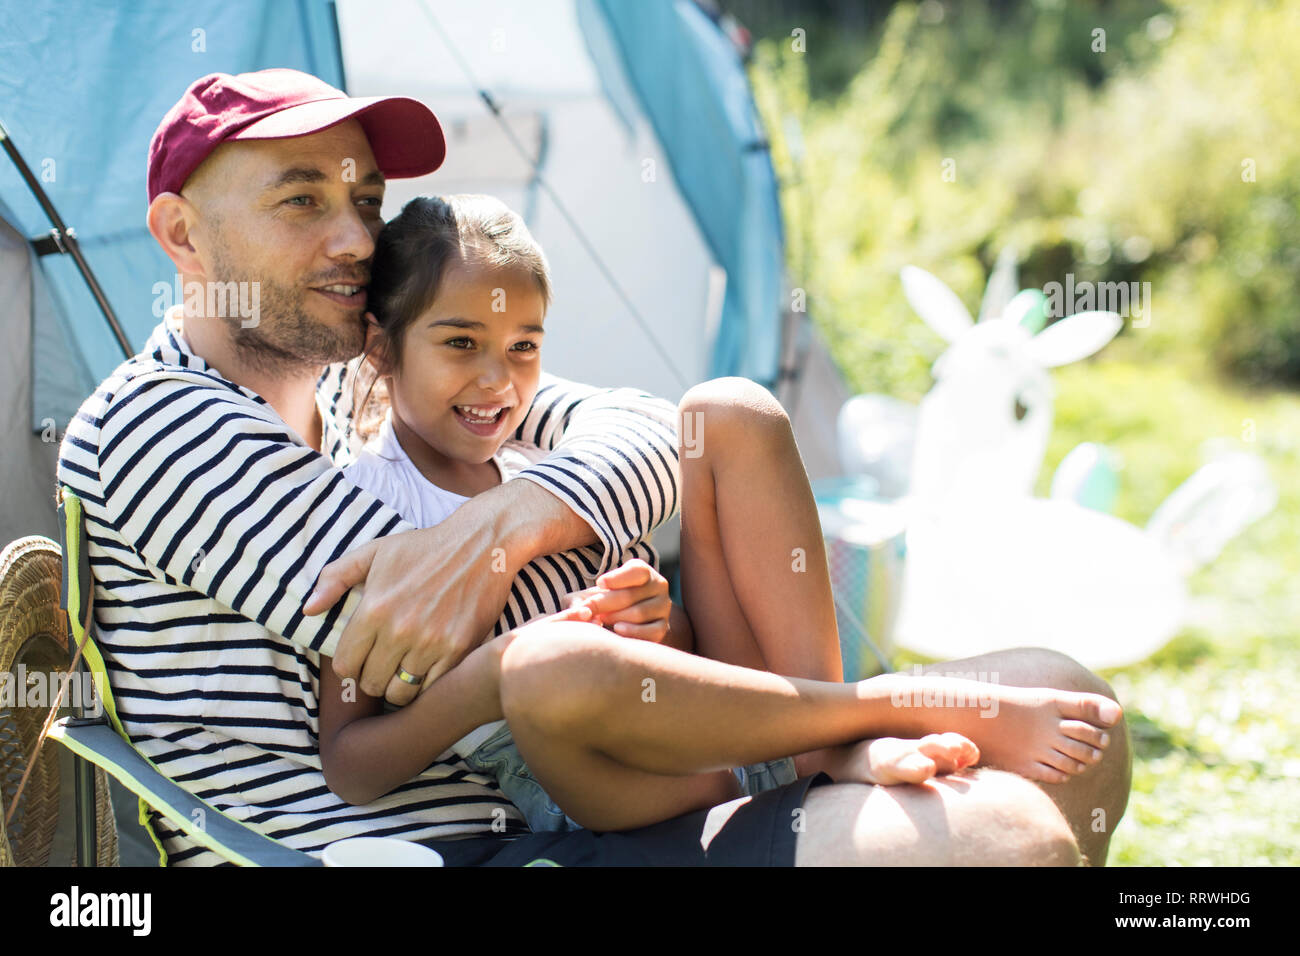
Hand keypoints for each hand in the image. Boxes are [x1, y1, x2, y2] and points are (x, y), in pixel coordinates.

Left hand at [304, 490, 540, 705]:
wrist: (481, 544)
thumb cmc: (425, 548)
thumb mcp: (375, 552)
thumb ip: (336, 577)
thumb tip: (309, 609)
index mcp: (374, 608)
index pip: (345, 664)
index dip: (350, 664)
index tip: (362, 656)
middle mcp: (399, 630)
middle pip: (370, 683)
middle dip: (373, 677)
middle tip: (384, 664)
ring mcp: (431, 643)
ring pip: (400, 693)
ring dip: (398, 686)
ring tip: (404, 670)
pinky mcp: (458, 650)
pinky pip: (431, 688)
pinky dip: (425, 684)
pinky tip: (427, 668)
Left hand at [566, 559, 672, 642]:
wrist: (629, 622)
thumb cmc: (605, 604)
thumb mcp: (591, 596)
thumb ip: (579, 602)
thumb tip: (580, 613)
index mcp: (643, 572)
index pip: (635, 571)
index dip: (617, 578)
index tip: (599, 583)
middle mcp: (658, 586)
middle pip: (630, 595)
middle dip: (605, 604)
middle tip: (589, 611)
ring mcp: (663, 607)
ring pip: (638, 614)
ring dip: (616, 618)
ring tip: (602, 620)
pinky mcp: (664, 627)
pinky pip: (651, 631)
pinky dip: (633, 632)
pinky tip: (618, 630)